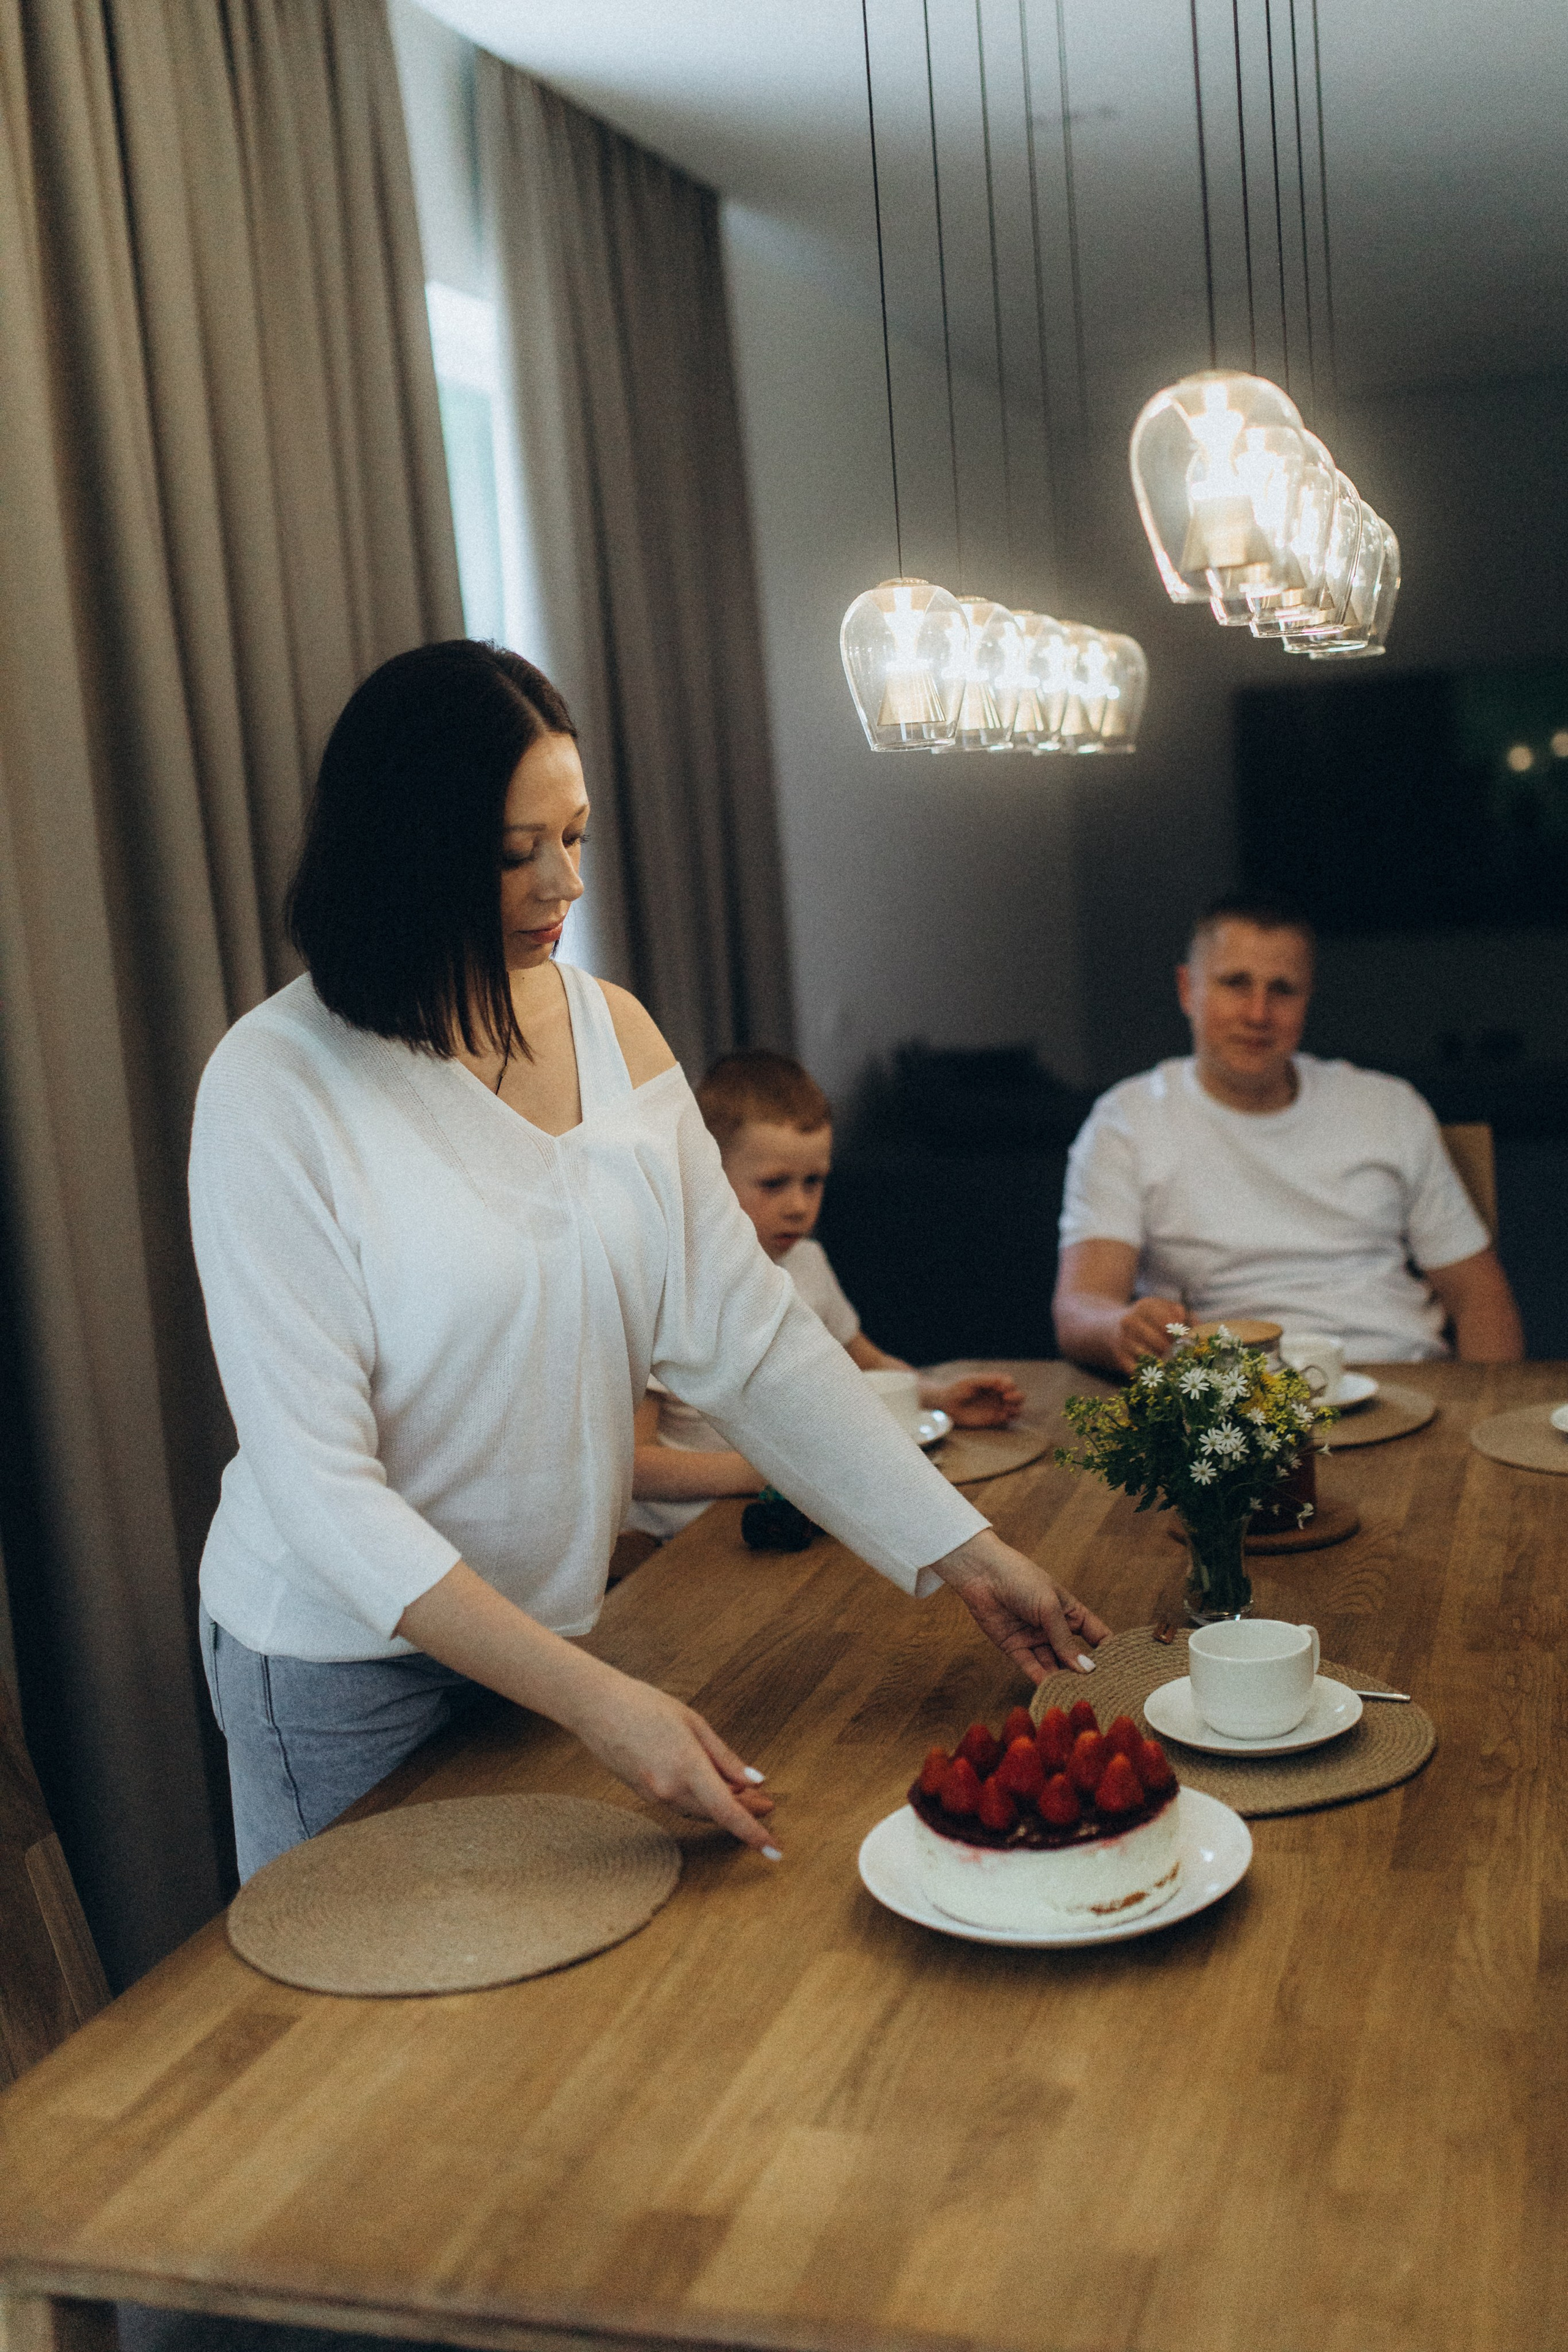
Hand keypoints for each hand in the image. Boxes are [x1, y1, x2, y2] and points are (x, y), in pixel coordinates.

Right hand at [569, 1670, 779, 1853]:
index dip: (754, 1832)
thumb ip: (725, 1756)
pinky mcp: (644, 1795)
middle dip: (744, 1812)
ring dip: (723, 1806)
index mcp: (687, 1766)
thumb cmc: (646, 1705)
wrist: (596, 1708)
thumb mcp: (694, 1723)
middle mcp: (670, 1788)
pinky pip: (681, 1805)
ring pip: (699, 1811)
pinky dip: (701, 1801)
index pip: (727, 1810)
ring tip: (744, 1793)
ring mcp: (654, 1795)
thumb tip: (755, 1781)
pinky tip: (713, 1788)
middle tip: (766, 1803)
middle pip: (716, 1813)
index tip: (775, 1850)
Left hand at [929, 1374, 1025, 1427]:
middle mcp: (997, 1394)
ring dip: (1015, 1408)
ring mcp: (996, 1407)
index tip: (1001, 1388)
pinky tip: (1000, 1416)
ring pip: (1016, 1408)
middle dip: (1017, 1397)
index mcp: (993, 1383)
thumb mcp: (970, 1381)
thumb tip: (1006, 1381)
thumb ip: (988, 1380)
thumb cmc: (956, 1389)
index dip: (1010, 1385)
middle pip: (1018, 1395)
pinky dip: (1008, 1418)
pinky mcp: (992, 1419)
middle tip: (1005, 1398)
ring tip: (1005, 1409)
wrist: (945, 1405)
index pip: (1010, 1382)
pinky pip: (1007, 1420)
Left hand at [935, 1528, 1111, 1682]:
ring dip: (1064, 1680)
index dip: (1109, 1652)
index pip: (1097, 1635)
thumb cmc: (1021, 1579)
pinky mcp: (1015, 1648)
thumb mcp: (1049, 1607)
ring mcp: (1035, 1639)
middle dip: (1085, 1674)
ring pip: (1054, 1665)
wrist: (982, 1573)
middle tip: (1099, 1693)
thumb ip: (1065, 1640)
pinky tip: (1054, 1691)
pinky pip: (1032, 1668)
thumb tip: (1087, 1669)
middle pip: (1074, 1656)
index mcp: (1070, 1612)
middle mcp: (1055, 1629)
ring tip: (1077, 1697)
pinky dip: (1042, 1680)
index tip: (1123, 1672)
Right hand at [1112, 1295, 1186, 1376]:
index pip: (1168, 1322)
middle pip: (1160, 1342)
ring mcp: (1123, 1340)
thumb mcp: (1162, 1308)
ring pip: (1150, 1357)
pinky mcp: (1119, 1357)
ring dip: (1164, 1364)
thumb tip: (1199, 1330)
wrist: (1109, 1328)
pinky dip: (1151, 1372)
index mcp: (1145, 1306)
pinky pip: (1138, 1369)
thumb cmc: (1146, 1320)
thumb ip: (1183, 1315)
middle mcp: (1130, 1321)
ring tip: (1173, 1365)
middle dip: (1174, 1353)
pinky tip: (1159, 1371)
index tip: (1189, 1343)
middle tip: (1183, 1358)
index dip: (1181, 1335)